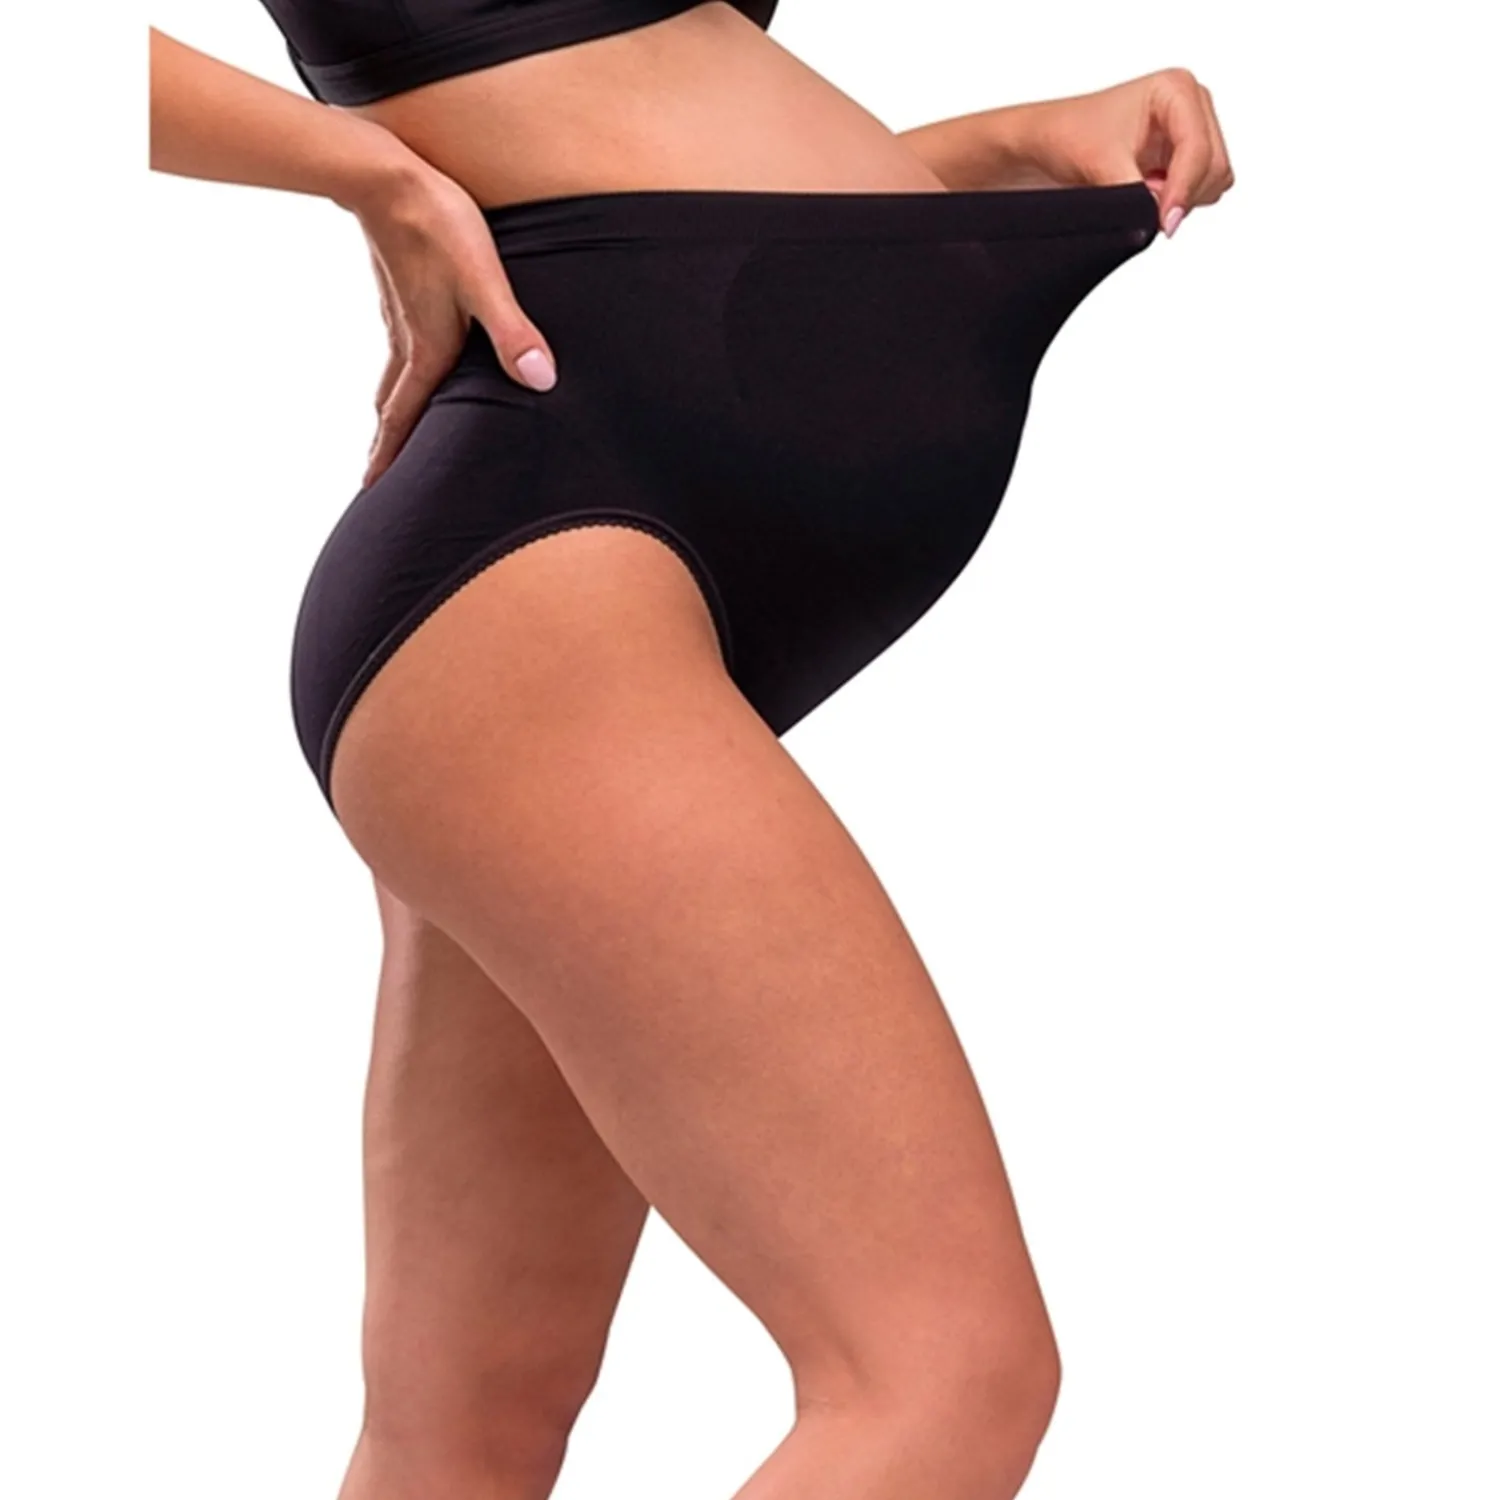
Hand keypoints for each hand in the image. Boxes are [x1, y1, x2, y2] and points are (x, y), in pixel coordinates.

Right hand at [355, 163, 557, 486]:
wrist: (384, 174)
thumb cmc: (439, 226)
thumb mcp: (485, 281)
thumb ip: (513, 333)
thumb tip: (540, 381)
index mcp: (427, 349)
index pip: (406, 418)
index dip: (392, 456)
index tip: (373, 489)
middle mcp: (407, 340)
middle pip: (393, 406)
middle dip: (387, 444)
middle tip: (377, 478)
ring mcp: (398, 315)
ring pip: (392, 377)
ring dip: (391, 410)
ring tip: (390, 431)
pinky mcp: (399, 291)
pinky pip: (398, 348)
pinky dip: (399, 374)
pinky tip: (411, 363)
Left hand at [1025, 68, 1234, 236]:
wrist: (1048, 144)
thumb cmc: (1068, 136)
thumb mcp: (1100, 166)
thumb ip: (1136, 196)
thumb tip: (1156, 221)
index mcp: (1175, 89)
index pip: (1198, 149)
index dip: (1183, 190)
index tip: (1162, 222)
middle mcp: (1191, 104)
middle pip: (1215, 166)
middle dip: (1182, 194)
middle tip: (1143, 201)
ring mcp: (1192, 129)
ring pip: (1214, 180)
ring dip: (1180, 198)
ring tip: (1140, 187)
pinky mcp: (1185, 155)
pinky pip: (1202, 189)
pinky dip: (1177, 200)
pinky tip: (1147, 190)